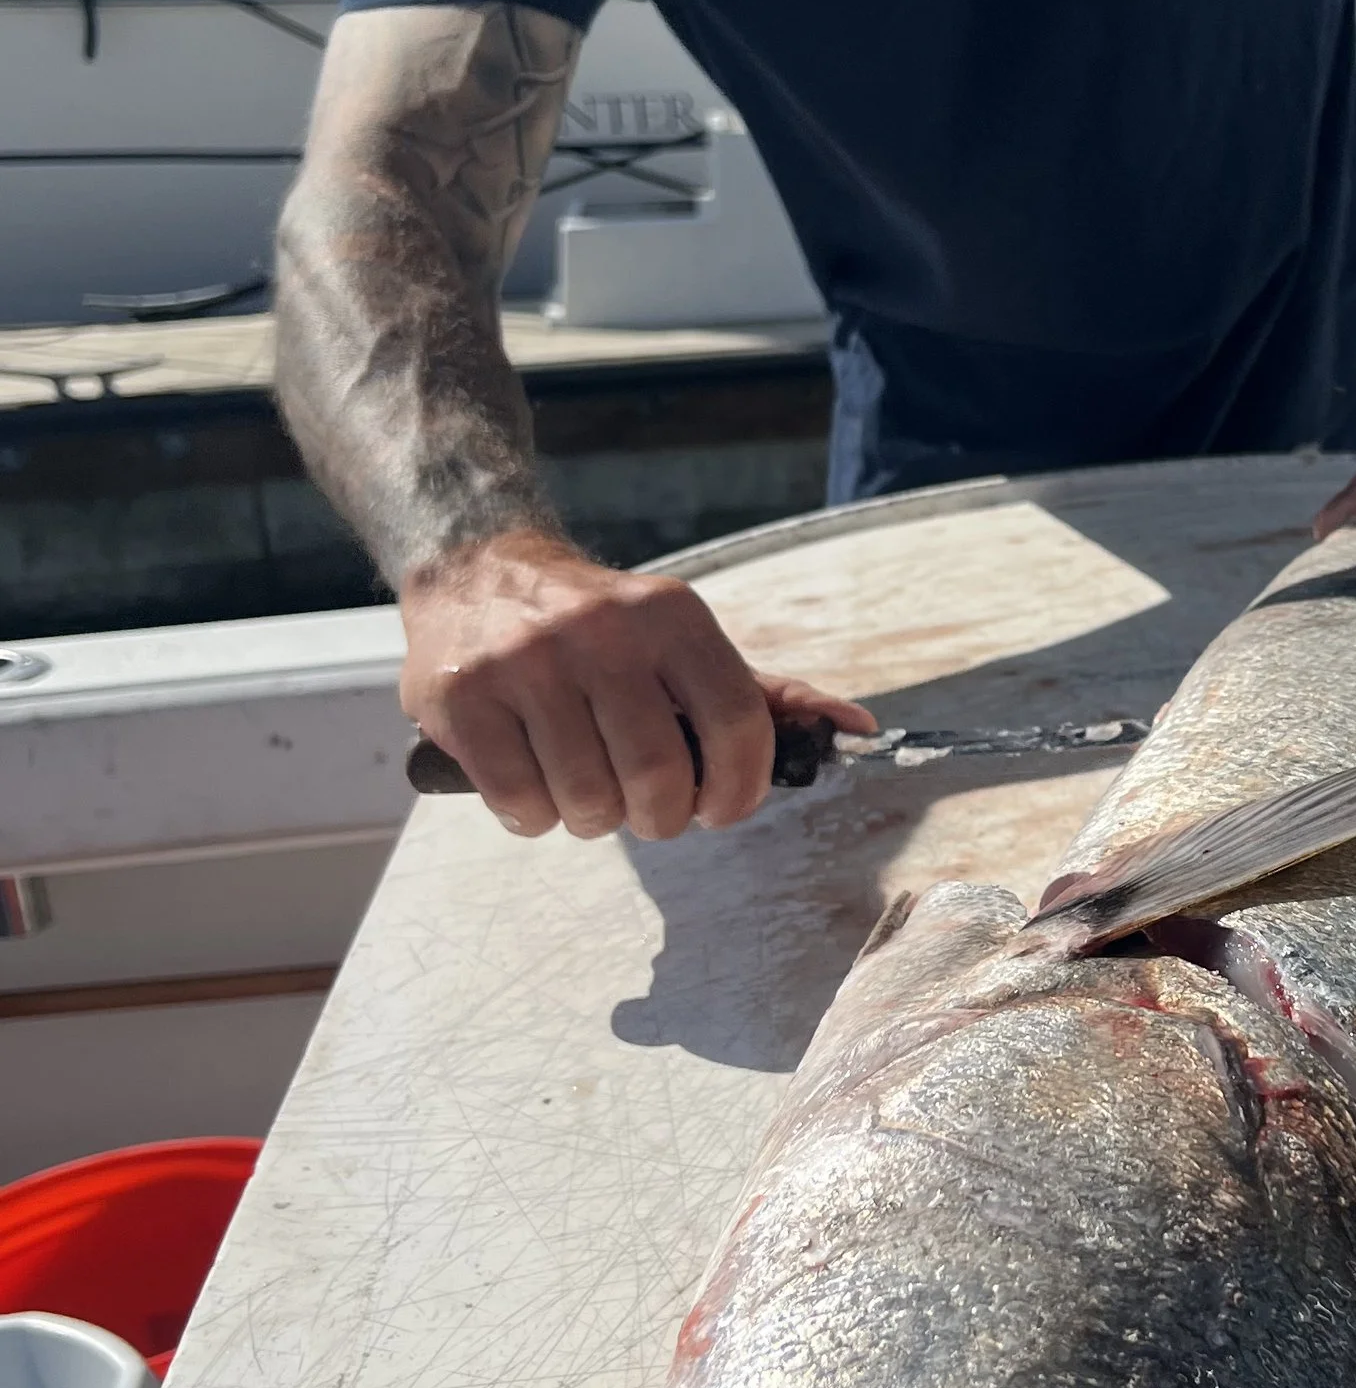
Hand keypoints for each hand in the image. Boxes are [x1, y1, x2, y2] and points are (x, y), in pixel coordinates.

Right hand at [398, 531, 874, 839]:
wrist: (478, 568)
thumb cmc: (602, 629)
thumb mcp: (685, 642)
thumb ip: (768, 694)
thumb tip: (860, 727)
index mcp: (672, 616)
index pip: (736, 724)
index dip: (738, 789)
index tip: (721, 809)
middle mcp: (601, 632)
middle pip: (658, 777)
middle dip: (661, 817)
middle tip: (648, 810)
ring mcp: (526, 662)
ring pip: (587, 799)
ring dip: (593, 819)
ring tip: (586, 790)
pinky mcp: (464, 697)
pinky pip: (518, 802)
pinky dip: (532, 818)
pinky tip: (533, 785)